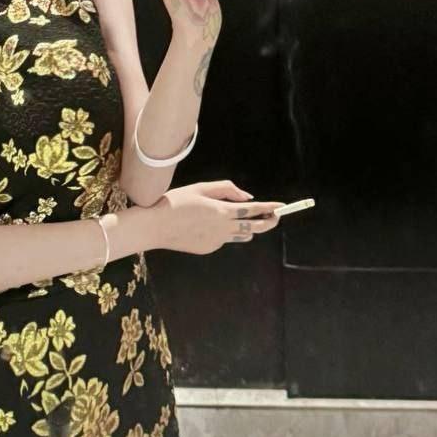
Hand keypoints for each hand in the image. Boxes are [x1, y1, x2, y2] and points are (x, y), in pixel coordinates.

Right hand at [152, 181, 284, 254]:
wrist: (155, 226)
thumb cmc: (176, 201)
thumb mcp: (200, 188)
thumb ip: (226, 190)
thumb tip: (247, 197)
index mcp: (222, 211)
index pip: (253, 210)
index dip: (269, 207)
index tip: (281, 206)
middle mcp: (223, 229)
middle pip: (255, 227)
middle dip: (268, 222)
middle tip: (275, 217)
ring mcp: (216, 241)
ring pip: (241, 236)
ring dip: (248, 228)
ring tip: (247, 220)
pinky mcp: (208, 249)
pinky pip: (223, 239)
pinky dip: (224, 232)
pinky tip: (208, 224)